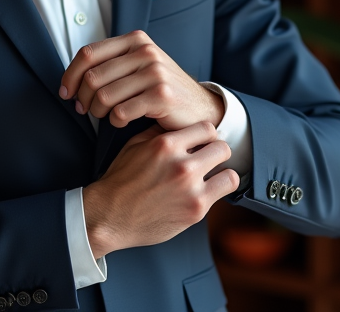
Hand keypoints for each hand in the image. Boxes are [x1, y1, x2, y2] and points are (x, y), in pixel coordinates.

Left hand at [59, 30, 224, 130]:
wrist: (201, 107)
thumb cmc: (161, 89)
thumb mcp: (139, 66)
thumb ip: (110, 64)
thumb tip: (71, 80)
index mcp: (135, 40)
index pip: (88, 54)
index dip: (70, 75)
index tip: (65, 92)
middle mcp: (145, 51)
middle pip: (92, 77)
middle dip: (82, 98)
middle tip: (85, 110)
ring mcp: (155, 73)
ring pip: (103, 96)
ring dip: (97, 112)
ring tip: (105, 116)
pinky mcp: (162, 96)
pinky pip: (120, 112)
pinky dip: (114, 121)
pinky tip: (121, 122)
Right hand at [82, 122, 239, 257]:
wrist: (109, 216)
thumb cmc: (120, 180)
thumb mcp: (134, 146)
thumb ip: (159, 132)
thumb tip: (177, 123)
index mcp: (166, 144)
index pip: (207, 128)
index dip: (206, 135)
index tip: (202, 143)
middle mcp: (182, 165)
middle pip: (222, 147)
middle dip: (216, 152)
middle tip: (208, 159)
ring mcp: (191, 189)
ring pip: (230, 172)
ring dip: (222, 173)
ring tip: (212, 177)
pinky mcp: (196, 210)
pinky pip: (223, 193)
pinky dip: (219, 191)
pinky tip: (209, 191)